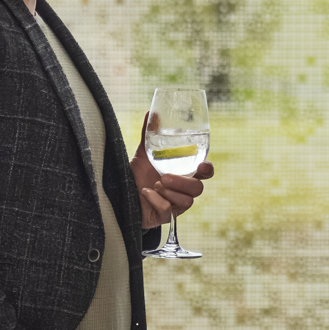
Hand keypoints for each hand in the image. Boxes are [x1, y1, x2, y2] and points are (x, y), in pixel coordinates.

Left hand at [133, 113, 215, 227]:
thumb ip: (149, 134)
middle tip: (163, 177)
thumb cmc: (137, 175)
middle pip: (198, 188)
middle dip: (183, 182)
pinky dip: (155, 200)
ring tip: (153, 185)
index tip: (203, 165)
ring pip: (187, 202)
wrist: (121, 195)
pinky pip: (167, 211)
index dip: (208, 170)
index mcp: (184, 173)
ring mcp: (176, 205)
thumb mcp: (143, 153)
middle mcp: (183, 190)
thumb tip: (152, 112)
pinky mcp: (166, 217)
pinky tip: (145, 194)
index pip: (205, 173)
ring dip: (169, 192)